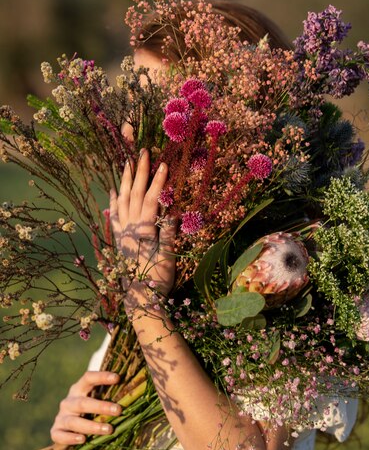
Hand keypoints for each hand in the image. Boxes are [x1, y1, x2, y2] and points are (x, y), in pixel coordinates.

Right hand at [50, 371, 121, 444]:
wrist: (68, 428)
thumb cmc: (90, 411)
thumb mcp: (97, 401)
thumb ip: (110, 397)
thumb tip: (134, 394)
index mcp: (79, 389)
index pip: (88, 378)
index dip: (102, 377)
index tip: (117, 378)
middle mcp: (69, 401)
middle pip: (83, 402)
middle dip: (102, 407)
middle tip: (118, 410)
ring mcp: (61, 416)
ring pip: (74, 421)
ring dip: (92, 425)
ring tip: (108, 429)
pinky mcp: (56, 431)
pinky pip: (60, 435)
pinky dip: (71, 438)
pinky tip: (83, 440)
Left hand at [110, 149, 176, 315]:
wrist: (139, 299)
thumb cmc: (157, 280)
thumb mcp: (168, 258)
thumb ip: (169, 234)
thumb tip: (174, 212)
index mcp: (143, 230)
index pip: (150, 200)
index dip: (157, 181)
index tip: (163, 163)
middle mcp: (129, 227)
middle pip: (133, 193)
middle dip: (138, 171)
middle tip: (142, 150)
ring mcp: (121, 232)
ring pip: (121, 200)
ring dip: (124, 180)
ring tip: (127, 161)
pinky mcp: (118, 239)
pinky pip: (113, 214)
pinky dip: (113, 200)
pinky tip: (112, 190)